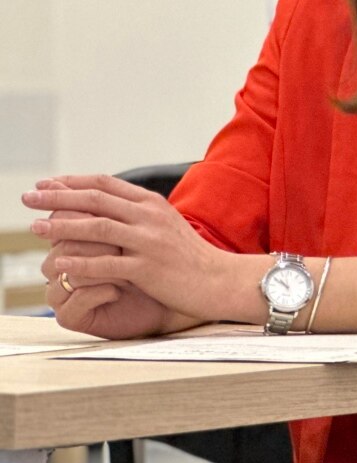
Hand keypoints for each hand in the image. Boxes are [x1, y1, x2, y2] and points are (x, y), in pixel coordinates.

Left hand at [26, 175, 229, 325]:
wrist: (220, 280)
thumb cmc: (190, 256)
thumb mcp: (165, 225)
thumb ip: (136, 214)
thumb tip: (101, 206)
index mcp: (152, 203)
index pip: (104, 183)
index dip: (71, 182)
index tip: (45, 184)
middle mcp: (149, 217)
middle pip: (95, 200)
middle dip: (57, 197)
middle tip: (28, 197)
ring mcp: (149, 242)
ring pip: (97, 228)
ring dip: (61, 226)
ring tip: (35, 227)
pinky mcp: (148, 268)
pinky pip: (106, 264)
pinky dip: (79, 263)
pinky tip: (57, 263)